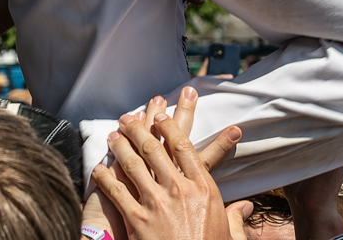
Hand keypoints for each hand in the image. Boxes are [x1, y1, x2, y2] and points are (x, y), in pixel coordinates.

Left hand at [91, 88, 237, 239]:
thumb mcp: (229, 235)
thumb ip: (235, 218)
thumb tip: (244, 208)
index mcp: (203, 188)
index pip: (184, 146)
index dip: (170, 126)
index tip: (160, 115)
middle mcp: (179, 190)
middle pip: (156, 148)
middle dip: (139, 128)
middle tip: (129, 118)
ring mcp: (156, 204)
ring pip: (134, 164)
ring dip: (121, 146)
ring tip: (113, 135)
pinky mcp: (137, 220)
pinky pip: (117, 191)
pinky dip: (106, 177)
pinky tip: (99, 168)